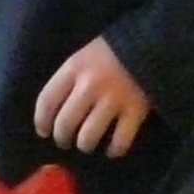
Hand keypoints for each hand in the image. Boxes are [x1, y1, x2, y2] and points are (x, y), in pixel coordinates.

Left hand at [34, 36, 151, 156]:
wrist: (152, 43)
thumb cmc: (113, 50)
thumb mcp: (84, 55)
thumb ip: (69, 78)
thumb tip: (55, 108)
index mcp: (74, 68)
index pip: (47, 101)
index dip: (41, 120)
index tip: (43, 131)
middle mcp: (89, 86)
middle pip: (65, 123)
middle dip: (62, 138)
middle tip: (65, 141)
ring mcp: (113, 100)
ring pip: (88, 136)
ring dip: (85, 145)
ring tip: (86, 144)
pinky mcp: (136, 111)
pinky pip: (120, 140)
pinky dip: (115, 149)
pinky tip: (112, 150)